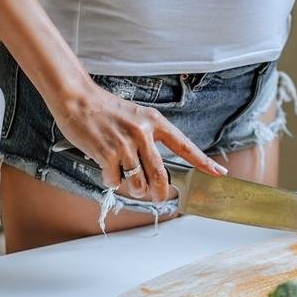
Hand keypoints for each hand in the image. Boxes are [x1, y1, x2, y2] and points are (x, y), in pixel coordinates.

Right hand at [51, 81, 226, 200]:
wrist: (77, 98)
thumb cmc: (105, 109)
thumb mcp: (136, 117)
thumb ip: (149, 138)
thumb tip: (157, 169)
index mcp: (155, 122)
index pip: (185, 145)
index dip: (203, 162)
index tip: (218, 172)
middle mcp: (143, 133)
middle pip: (161, 175)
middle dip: (161, 193)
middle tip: (159, 198)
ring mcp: (125, 144)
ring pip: (138, 182)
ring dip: (133, 188)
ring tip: (125, 178)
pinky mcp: (107, 153)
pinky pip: (115, 181)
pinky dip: (110, 180)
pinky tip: (106, 168)